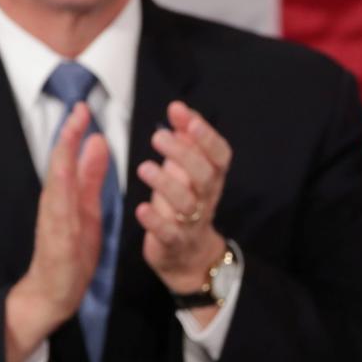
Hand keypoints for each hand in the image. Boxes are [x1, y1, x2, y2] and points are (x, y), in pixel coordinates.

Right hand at [5, 103, 106, 361]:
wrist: (52, 294)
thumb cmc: (70, 252)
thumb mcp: (87, 209)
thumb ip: (91, 177)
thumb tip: (96, 142)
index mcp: (65, 196)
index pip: (68, 158)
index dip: (75, 133)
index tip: (84, 107)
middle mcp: (54, 205)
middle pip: (59, 165)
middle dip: (67, 137)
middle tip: (79, 108)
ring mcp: (53, 224)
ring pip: (55, 186)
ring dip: (63, 159)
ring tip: (71, 133)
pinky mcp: (56, 244)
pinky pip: (58, 217)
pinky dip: (62, 197)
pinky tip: (67, 181)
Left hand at [135, 100, 232, 296]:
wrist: (187, 253)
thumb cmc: (184, 201)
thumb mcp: (187, 169)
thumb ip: (185, 139)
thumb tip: (179, 108)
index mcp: (211, 178)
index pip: (220, 156)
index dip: (207, 137)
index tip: (187, 119)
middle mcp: (205, 198)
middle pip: (204, 176)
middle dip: (184, 154)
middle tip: (157, 137)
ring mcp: (191, 221)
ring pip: (187, 203)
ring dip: (167, 184)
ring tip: (144, 168)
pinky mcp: (174, 242)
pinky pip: (169, 233)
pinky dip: (155, 221)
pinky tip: (142, 209)